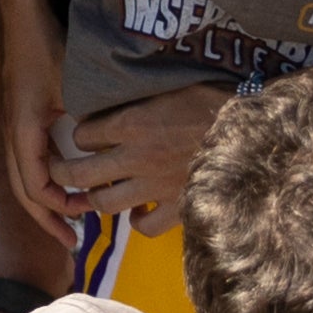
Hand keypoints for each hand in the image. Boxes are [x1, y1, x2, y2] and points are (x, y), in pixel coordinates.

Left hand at [44, 84, 227, 228]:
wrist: (253, 133)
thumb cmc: (213, 100)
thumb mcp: (168, 86)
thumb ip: (136, 96)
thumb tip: (114, 91)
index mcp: (130, 123)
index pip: (82, 134)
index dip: (80, 135)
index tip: (85, 136)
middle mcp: (136, 157)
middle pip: (80, 173)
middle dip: (63, 173)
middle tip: (60, 172)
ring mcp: (156, 186)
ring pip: (104, 203)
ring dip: (95, 200)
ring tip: (96, 193)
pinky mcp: (179, 208)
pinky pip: (145, 227)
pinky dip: (137, 222)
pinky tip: (138, 212)